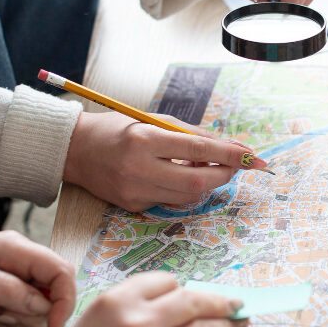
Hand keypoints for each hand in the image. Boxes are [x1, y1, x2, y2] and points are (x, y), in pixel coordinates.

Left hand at [0, 230, 74, 326]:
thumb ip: (9, 291)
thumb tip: (45, 306)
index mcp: (15, 248)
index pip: (61, 271)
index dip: (64, 300)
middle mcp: (18, 259)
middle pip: (50, 291)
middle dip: (30, 312)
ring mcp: (10, 274)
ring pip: (35, 305)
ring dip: (13, 318)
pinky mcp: (1, 289)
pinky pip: (18, 310)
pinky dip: (3, 320)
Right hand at [39, 272, 247, 326]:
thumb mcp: (90, 325)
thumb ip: (129, 314)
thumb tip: (169, 311)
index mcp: (117, 302)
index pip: (165, 282)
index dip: (180, 289)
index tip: (191, 294)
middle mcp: (142, 321)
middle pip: (195, 302)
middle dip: (220, 302)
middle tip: (235, 303)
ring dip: (228, 326)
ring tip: (239, 324)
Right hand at [63, 111, 268, 211]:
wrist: (74, 151)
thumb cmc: (118, 129)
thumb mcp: (154, 121)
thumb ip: (193, 134)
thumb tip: (232, 146)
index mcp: (145, 140)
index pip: (198, 149)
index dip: (229, 154)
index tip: (253, 156)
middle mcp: (139, 168)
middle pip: (197, 181)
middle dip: (224, 174)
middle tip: (237, 166)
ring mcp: (135, 191)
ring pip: (188, 195)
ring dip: (207, 183)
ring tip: (209, 166)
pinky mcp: (133, 205)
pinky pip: (171, 201)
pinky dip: (184, 190)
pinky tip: (181, 176)